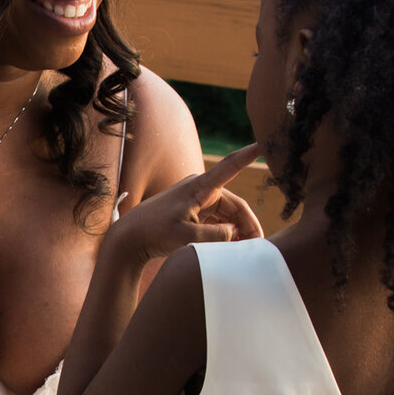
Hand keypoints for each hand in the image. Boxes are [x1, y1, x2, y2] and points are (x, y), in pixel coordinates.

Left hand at [107, 144, 263, 269]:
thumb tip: (235, 232)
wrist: (130, 238)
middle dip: (248, 225)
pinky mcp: (193, 214)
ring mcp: (197, 202)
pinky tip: (231, 248)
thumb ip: (216, 235)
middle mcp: (201, 190)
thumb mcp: (187, 236)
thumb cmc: (155, 232)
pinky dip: (226, 234)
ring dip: (237, 232)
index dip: (248, 156)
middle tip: (257, 245)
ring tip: (244, 251)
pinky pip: (217, 222)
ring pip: (227, 216)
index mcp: (199, 187)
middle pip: (235, 206)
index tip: (263, 144)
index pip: (229, 167)